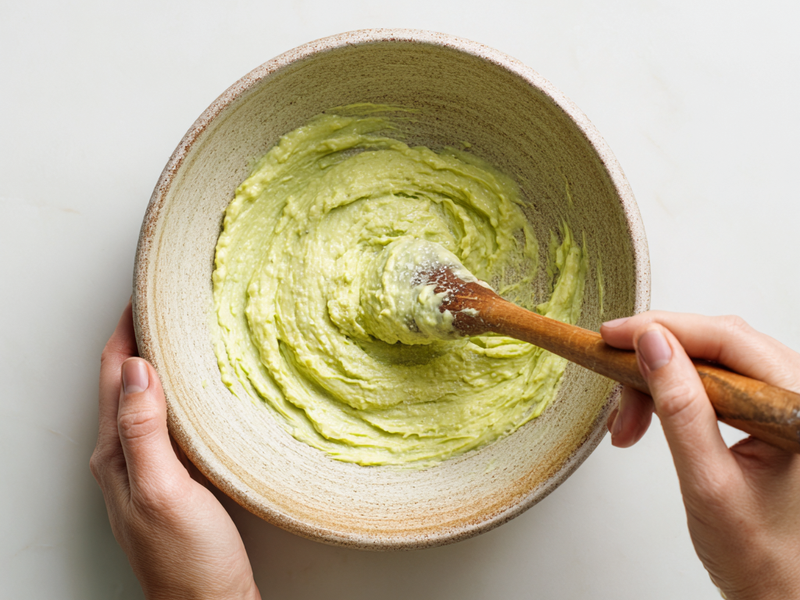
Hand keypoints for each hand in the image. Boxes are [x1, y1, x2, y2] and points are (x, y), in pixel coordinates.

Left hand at [90, 302, 260, 599]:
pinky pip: (166, 419)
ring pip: (146, 398)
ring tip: (178, 332)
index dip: (125, 330)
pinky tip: (195, 387)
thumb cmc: (188, 557)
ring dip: (156, 362)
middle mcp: (124, 454)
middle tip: (163, 302)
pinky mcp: (172, 476)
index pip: (114, 374)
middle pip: (125, 381)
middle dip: (138, 337)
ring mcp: (147, 466)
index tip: (143, 293)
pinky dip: (175, 391)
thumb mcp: (164, 490)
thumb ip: (144, 430)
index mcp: (115, 452)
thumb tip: (138, 368)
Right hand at [601, 312, 799, 599]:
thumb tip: (652, 344)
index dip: (664, 328)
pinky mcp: (757, 412)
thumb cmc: (758, 551)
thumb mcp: (708, 481)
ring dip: (655, 383)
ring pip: (705, 361)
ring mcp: (776, 402)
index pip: (728, 340)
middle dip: (654, 359)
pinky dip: (666, 396)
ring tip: (625, 425)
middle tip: (609, 372)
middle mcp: (793, 394)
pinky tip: (643, 419)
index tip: (613, 335)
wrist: (776, 589)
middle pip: (715, 343)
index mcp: (798, 407)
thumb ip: (680, 409)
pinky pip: (706, 382)